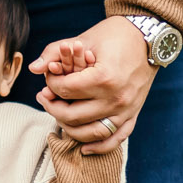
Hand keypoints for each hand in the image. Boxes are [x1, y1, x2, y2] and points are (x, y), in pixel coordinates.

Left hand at [29, 15, 156, 155]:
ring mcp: (126, 109)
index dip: (51, 84)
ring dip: (70, 129)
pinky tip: (84, 147)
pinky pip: (115, 139)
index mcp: (104, 78)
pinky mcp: (133, 114)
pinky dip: (99, 146)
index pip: (65, 90)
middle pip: (73, 115)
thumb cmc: (115, 35)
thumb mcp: (85, 38)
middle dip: (53, 107)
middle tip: (45, 98)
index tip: (50, 77)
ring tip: (59, 116)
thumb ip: (55, 50)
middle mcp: (116, 98)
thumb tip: (33, 68)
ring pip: (91, 133)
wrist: (149, 37)